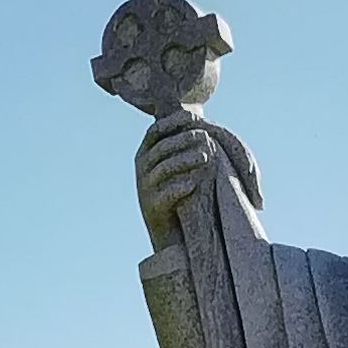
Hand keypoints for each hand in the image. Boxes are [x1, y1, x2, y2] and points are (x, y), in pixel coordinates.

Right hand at [136, 113, 217, 248]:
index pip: (155, 131)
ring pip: (163, 169)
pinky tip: (194, 184)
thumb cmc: (175, 193)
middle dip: (183, 139)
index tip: (193, 116)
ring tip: (205, 157)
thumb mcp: (173, 167)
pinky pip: (165, 194)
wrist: (166, 231)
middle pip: (161, 148)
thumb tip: (200, 123)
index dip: (173, 121)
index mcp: (145, 155)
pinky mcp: (152, 207)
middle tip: (204, 135)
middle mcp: (141, 169)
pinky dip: (179, 187)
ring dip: (185, 160)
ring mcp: (145, 188)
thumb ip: (180, 147)